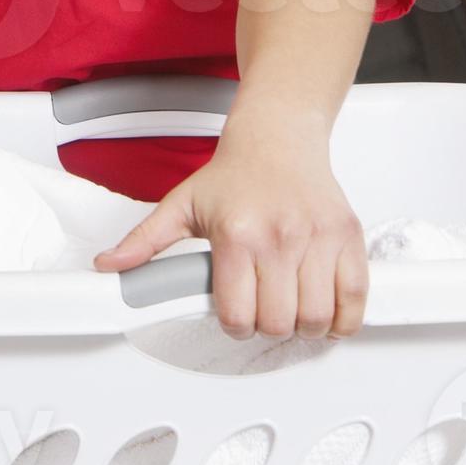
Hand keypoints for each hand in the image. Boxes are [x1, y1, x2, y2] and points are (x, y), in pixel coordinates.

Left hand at [93, 122, 367, 340]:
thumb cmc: (233, 175)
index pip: (238, 315)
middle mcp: (280, 236)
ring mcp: (318, 237)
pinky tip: (327, 312)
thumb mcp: (182, 205)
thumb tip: (108, 268)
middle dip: (268, 327)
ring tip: (292, 310)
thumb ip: (144, 242)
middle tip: (263, 311)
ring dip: (303, 327)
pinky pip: (356, 299)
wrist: (278, 136)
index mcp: (237, 234)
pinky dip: (344, 318)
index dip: (235, 324)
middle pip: (278, 323)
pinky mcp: (348, 236)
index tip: (236, 313)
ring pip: (317, 318)